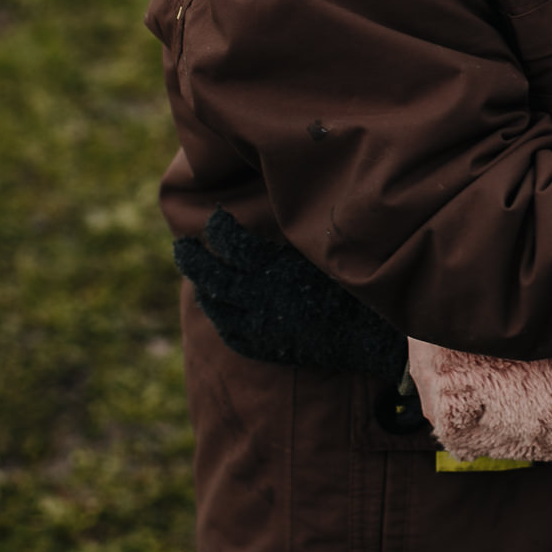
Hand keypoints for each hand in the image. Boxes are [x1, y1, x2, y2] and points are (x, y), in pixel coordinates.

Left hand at [174, 206, 406, 378]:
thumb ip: (296, 234)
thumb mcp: (325, 251)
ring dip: (203, 287)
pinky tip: (216, 306)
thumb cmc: (354, 285)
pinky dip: (219, 317)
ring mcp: (260, 327)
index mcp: (276, 271)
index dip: (219, 226)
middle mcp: (261, 299)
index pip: (233, 244)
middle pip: (213, 276)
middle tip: (181, 244)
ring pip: (217, 306)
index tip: (215, 214)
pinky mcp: (265, 347)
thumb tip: (277, 204)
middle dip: (193, 258)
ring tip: (194, 274)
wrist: (370, 338)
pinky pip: (230, 333)